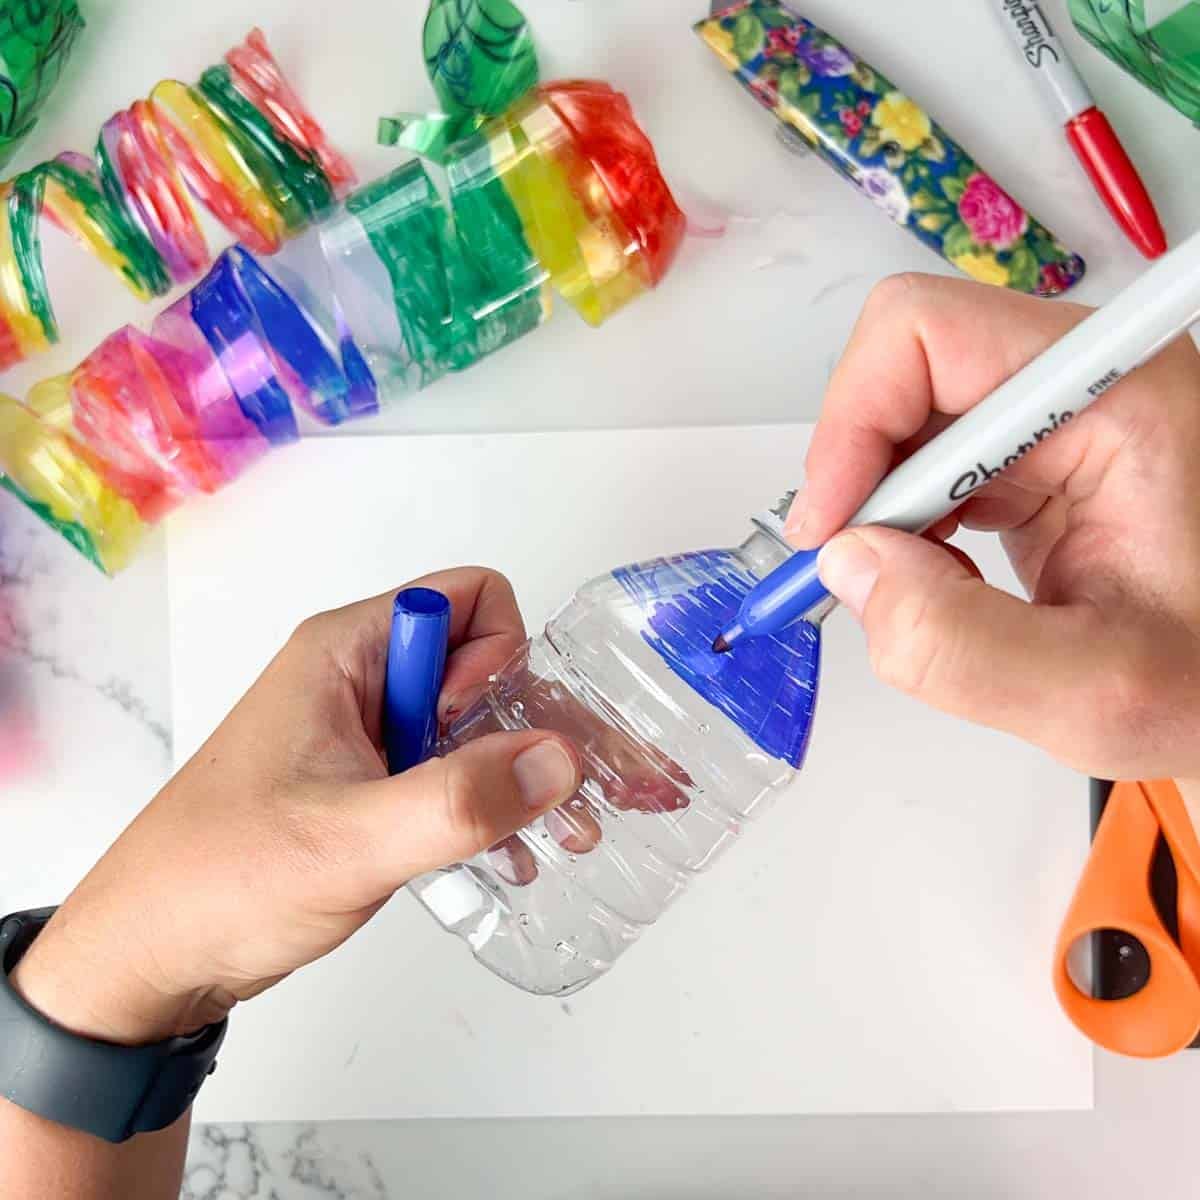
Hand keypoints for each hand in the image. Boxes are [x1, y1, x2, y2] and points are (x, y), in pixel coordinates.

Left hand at [11, 569, 583, 1045]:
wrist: (150, 956)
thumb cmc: (221, 881)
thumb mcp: (350, 840)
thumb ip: (459, 799)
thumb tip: (558, 759)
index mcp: (346, 653)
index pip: (472, 600)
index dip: (498, 660)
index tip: (479, 735)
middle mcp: (361, 680)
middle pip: (484, 661)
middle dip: (527, 722)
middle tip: (552, 797)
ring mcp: (366, 734)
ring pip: (474, 721)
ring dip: (513, 772)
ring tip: (545, 835)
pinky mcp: (370, 784)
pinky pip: (450, 770)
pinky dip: (484, 804)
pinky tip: (502, 854)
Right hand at [788, 274, 1199, 785]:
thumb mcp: (1098, 693)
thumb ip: (961, 644)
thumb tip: (851, 568)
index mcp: (1119, 397)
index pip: (929, 337)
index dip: (854, 422)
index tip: (830, 524)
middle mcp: (1085, 383)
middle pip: (906, 372)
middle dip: (861, 477)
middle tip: (852, 568)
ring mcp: (1057, 418)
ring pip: (907, 422)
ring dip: (881, 509)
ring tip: (912, 589)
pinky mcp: (1036, 458)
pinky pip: (930, 464)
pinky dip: (904, 526)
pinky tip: (938, 581)